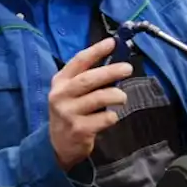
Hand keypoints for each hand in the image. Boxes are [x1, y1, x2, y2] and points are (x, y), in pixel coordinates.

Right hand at [48, 37, 132, 170]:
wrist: (58, 144)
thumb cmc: (70, 112)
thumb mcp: (70, 92)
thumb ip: (86, 78)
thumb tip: (114, 63)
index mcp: (60, 81)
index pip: (79, 61)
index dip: (96, 50)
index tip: (112, 42)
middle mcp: (61, 95)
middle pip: (89, 79)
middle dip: (111, 71)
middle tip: (127, 68)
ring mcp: (69, 113)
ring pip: (98, 98)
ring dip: (115, 95)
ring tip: (122, 97)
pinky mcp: (79, 129)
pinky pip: (103, 118)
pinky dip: (112, 116)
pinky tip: (111, 117)